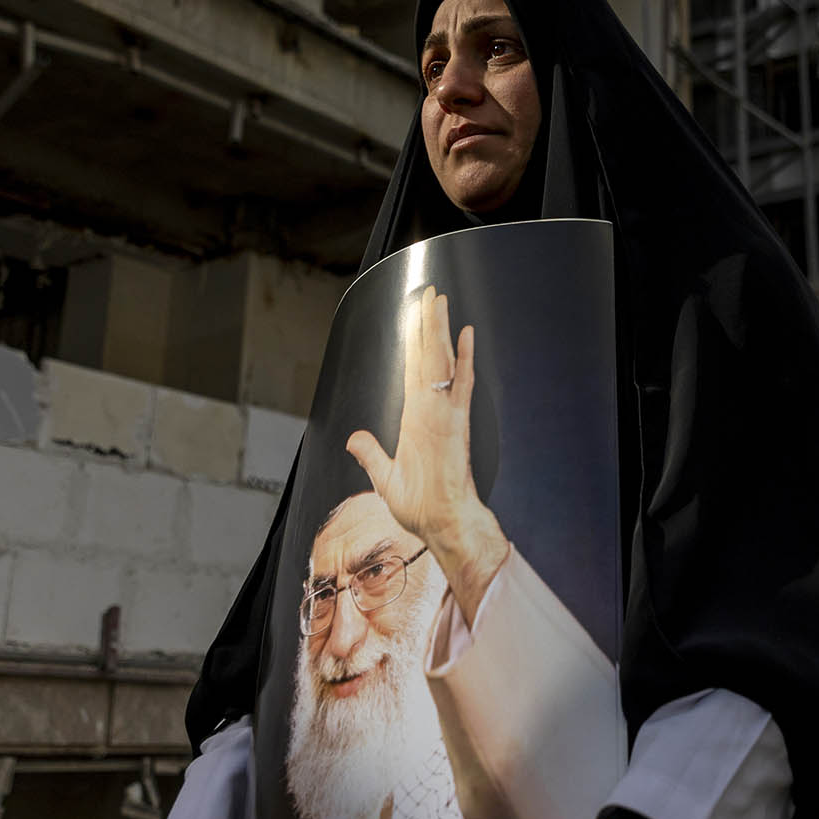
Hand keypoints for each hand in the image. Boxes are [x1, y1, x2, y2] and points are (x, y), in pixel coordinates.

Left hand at [347, 288, 508, 618]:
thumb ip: (370, 454)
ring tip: (439, 300)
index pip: (413, 371)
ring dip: (440, 331)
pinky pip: (461, 386)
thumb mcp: (384, 478)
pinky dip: (464, 360)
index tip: (415, 317)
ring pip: (442, 363)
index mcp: (414, 421)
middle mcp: (430, 412)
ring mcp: (445, 415)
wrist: (443, 526)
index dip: (413, 343)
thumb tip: (353, 437)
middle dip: (426, 324)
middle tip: (428, 292)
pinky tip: (465, 335)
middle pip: (427, 358)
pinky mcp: (457, 425)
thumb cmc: (420, 509)